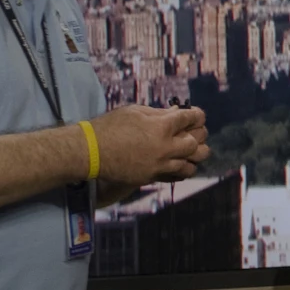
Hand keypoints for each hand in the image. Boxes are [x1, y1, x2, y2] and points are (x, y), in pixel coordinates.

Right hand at [89, 105, 209, 186]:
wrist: (90, 151)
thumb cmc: (110, 126)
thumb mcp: (135, 111)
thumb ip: (159, 113)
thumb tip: (176, 113)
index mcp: (161, 126)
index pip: (191, 118)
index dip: (197, 115)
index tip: (196, 116)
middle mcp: (164, 147)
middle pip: (196, 143)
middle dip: (198, 135)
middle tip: (194, 132)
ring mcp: (159, 165)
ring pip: (191, 164)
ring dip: (193, 156)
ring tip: (188, 151)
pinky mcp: (151, 177)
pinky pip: (176, 176)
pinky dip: (181, 170)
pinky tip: (179, 164)